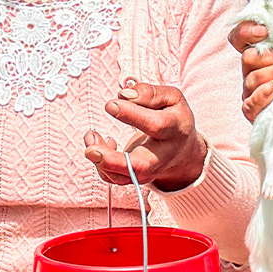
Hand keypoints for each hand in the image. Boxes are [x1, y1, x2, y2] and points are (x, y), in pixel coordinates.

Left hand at [85, 80, 207, 191]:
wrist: (182, 149)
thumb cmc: (172, 117)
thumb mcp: (171, 98)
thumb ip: (150, 93)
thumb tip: (124, 95)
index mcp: (174, 129)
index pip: (156, 125)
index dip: (132, 115)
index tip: (110, 105)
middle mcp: (162, 156)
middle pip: (140, 166)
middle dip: (112, 161)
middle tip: (90, 150)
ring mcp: (148, 171)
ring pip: (122, 177)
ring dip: (100, 161)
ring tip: (91, 136)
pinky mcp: (134, 177)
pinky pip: (112, 177)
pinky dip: (99, 163)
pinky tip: (99, 142)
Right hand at [228, 22, 272, 121]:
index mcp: (259, 51)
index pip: (238, 38)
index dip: (246, 31)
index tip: (264, 30)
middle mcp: (250, 70)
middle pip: (247, 58)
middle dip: (270, 57)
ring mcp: (250, 90)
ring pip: (251, 79)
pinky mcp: (255, 110)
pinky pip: (249, 105)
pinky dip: (260, 96)